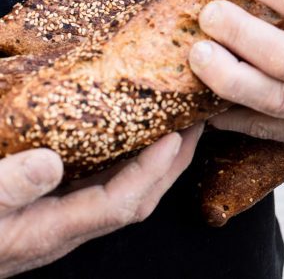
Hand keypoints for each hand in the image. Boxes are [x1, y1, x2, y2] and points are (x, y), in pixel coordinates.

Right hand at [0, 124, 201, 276]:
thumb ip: (6, 187)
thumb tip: (50, 163)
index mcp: (48, 232)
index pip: (122, 203)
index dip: (154, 171)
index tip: (177, 135)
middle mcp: (59, 229)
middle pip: (134, 198)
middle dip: (171, 163)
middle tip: (196, 120)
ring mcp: (51, 220)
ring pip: (117, 189)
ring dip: (151, 157)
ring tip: (172, 119)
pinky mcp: (40, 208)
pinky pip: (92, 182)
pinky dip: (116, 157)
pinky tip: (120, 132)